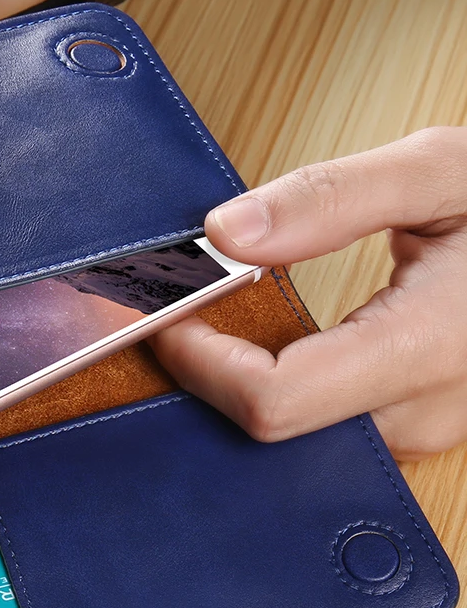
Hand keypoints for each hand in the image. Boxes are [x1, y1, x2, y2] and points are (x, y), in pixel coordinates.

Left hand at [150, 127, 466, 460]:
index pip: (274, 400)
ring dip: (237, 383)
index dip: (201, 363)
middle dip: (209, 374)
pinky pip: (319, 427)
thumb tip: (224, 233)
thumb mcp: (441, 172)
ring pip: (292, 435)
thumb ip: (331, 199)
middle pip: (272, 427)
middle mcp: (420, 414)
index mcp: (428, 348)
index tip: (168, 313)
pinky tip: (258, 343)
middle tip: (180, 311)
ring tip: (216, 320)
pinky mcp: (410, 429)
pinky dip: (273, 387)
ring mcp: (418, 432)